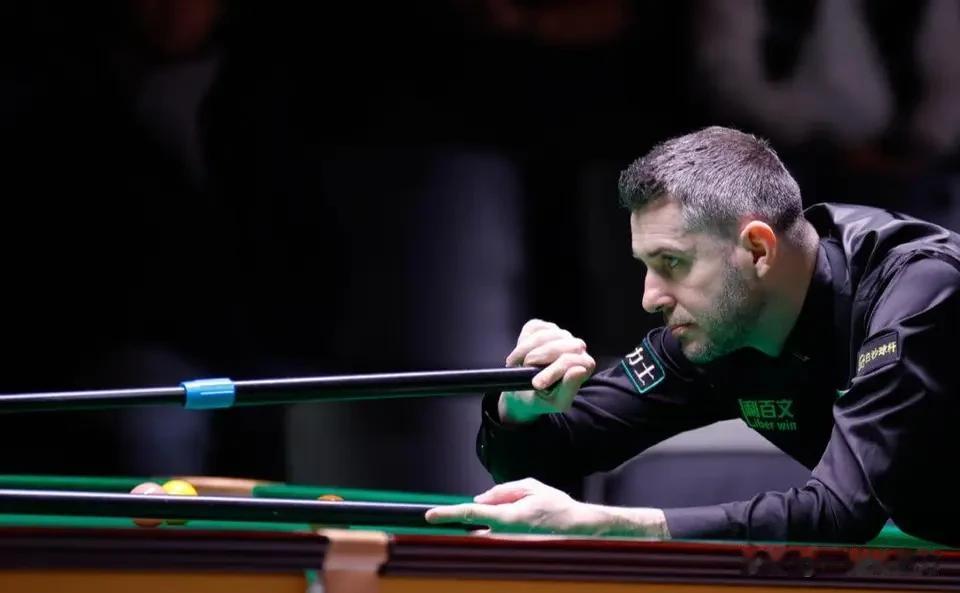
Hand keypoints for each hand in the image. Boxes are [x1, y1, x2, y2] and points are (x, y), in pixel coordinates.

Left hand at [425, 478, 597, 534]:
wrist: (579, 529)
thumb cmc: (557, 507)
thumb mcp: (529, 487)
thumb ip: (500, 491)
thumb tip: (479, 500)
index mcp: (507, 517)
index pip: (470, 514)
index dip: (448, 514)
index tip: (430, 515)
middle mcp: (505, 536)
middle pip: (475, 526)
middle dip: (475, 517)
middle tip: (503, 510)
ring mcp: (509, 547)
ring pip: (485, 535)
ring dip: (490, 526)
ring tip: (522, 517)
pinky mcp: (513, 553)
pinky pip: (495, 541)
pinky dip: (498, 532)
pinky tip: (522, 525)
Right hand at [499, 319, 595, 423]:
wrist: (523, 393)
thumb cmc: (542, 399)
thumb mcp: (555, 402)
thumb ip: (569, 388)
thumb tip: (579, 369)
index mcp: (584, 365)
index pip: (573, 360)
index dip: (554, 371)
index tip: (536, 384)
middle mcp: (575, 346)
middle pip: (559, 345)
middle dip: (537, 357)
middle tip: (525, 370)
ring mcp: (559, 334)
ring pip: (544, 335)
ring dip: (525, 350)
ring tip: (516, 364)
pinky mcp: (544, 327)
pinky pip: (533, 328)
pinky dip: (522, 342)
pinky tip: (519, 355)